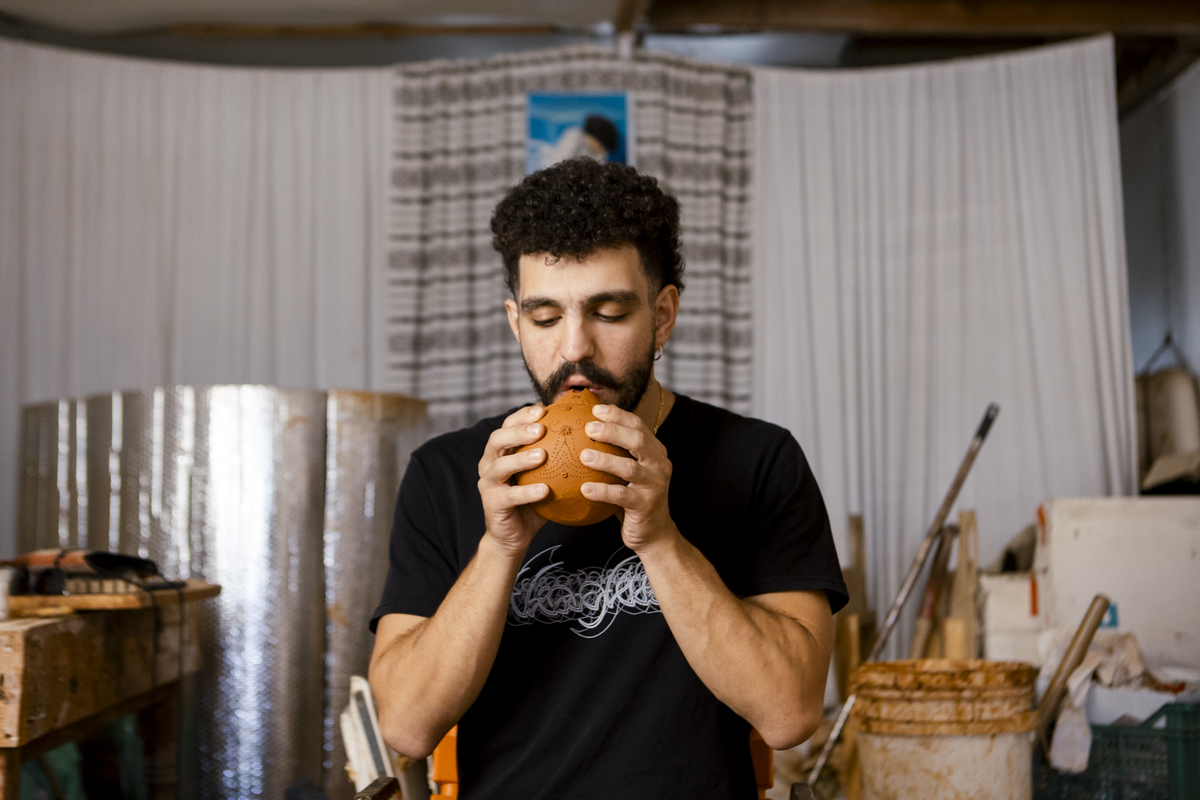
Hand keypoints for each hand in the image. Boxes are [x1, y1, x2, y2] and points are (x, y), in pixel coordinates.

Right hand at [477, 405, 550, 556]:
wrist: (514, 535)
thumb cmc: (534, 501)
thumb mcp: (545, 474)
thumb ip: (558, 456)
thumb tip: (589, 436)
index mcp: (501, 452)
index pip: (507, 425)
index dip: (522, 415)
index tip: (543, 410)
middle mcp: (489, 464)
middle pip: (497, 439)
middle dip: (518, 431)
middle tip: (541, 428)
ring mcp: (488, 484)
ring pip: (499, 466)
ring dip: (521, 459)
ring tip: (542, 455)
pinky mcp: (492, 504)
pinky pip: (510, 496)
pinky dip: (527, 492)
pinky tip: (544, 490)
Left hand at [580, 404, 678, 552]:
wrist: (654, 533)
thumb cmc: (632, 497)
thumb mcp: (627, 472)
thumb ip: (614, 452)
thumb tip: (580, 429)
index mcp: (655, 452)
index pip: (638, 426)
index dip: (618, 415)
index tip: (595, 409)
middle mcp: (659, 465)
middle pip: (638, 440)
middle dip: (613, 431)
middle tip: (589, 427)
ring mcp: (654, 486)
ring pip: (630, 468)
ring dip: (605, 460)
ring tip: (583, 456)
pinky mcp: (646, 506)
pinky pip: (622, 496)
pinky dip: (602, 491)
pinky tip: (584, 489)